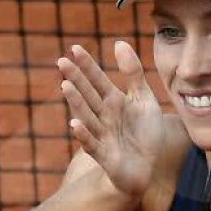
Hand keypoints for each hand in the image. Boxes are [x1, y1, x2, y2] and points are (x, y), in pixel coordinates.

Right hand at [57, 41, 164, 197]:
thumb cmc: (144, 134)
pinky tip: (74, 125)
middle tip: (62, 62)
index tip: (74, 48)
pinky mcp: (106, 157)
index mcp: (114, 102)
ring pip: (87, 117)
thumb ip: (133, 73)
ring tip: (65, 86)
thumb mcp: (144, 99)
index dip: (87, 65)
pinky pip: (93, 146)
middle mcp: (105, 117)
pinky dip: (84, 136)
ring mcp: (103, 136)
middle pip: (88, 95)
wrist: (149, 168)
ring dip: (76, 103)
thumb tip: (119, 42)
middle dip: (76, 79)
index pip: (98, 80)